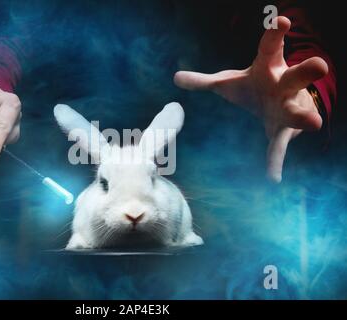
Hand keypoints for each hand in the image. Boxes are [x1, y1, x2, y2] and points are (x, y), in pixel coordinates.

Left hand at [174, 16, 327, 182]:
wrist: (276, 106)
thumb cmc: (253, 88)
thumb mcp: (227, 83)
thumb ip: (203, 81)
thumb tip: (174, 76)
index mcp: (267, 68)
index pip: (271, 47)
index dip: (275, 34)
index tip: (281, 20)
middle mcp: (283, 85)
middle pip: (296, 76)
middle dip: (308, 71)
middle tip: (320, 65)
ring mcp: (287, 108)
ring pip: (298, 111)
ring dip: (305, 117)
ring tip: (313, 122)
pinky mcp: (283, 130)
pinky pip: (280, 145)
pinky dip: (275, 160)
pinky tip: (272, 177)